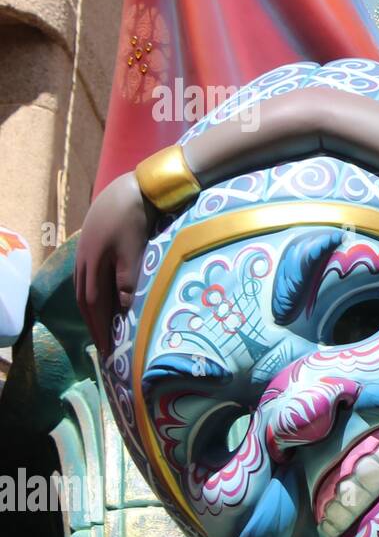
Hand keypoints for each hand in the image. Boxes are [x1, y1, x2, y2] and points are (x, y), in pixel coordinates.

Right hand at [74, 172, 156, 357]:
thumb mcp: (134, 249)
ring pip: (86, 289)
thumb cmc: (135, 218)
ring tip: (103, 328)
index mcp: (92, 264)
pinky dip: (95, 294)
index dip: (100, 327)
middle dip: (95, 324)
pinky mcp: (93, 245)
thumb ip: (127, 279)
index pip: (93, 304)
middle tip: (104, 346)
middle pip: (85, 300)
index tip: (107, 349)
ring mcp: (86, 252)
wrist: (135, 187)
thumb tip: (121, 308)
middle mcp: (84, 261)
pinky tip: (103, 299)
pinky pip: (89, 278)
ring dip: (94, 311)